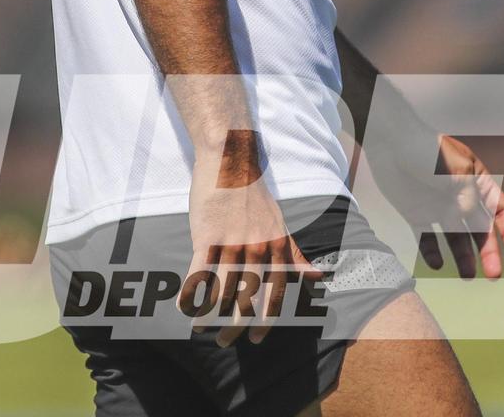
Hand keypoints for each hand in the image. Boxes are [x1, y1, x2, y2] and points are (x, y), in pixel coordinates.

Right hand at [183, 140, 322, 345]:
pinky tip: (185, 308)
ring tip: (202, 330)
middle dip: (236, 326)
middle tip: (226, 342)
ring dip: (211, 315)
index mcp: (276, 248)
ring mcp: (231, 243)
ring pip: (222, 291)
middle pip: (248, 299)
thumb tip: (317, 276)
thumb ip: (295, 253)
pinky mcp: (207, 236)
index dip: (266, 320)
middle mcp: (256, 249)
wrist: (231, 161)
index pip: (275, 294)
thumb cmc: (255, 195)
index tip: (257, 339)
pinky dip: (191, 294)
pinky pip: (199, 273)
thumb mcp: (280, 224)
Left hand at [368, 133, 503, 279]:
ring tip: (468, 276)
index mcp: (476, 180)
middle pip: (480, 228)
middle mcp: (460, 196)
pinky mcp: (417, 213)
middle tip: (495, 275)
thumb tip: (470, 220)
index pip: (499, 208)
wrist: (390, 143)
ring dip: (464, 257)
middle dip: (489, 251)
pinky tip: (437, 264)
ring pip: (456, 238)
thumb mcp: (457, 171)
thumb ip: (468, 198)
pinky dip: (432, 252)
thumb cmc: (427, 150)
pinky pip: (427, 238)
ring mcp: (439, 206)